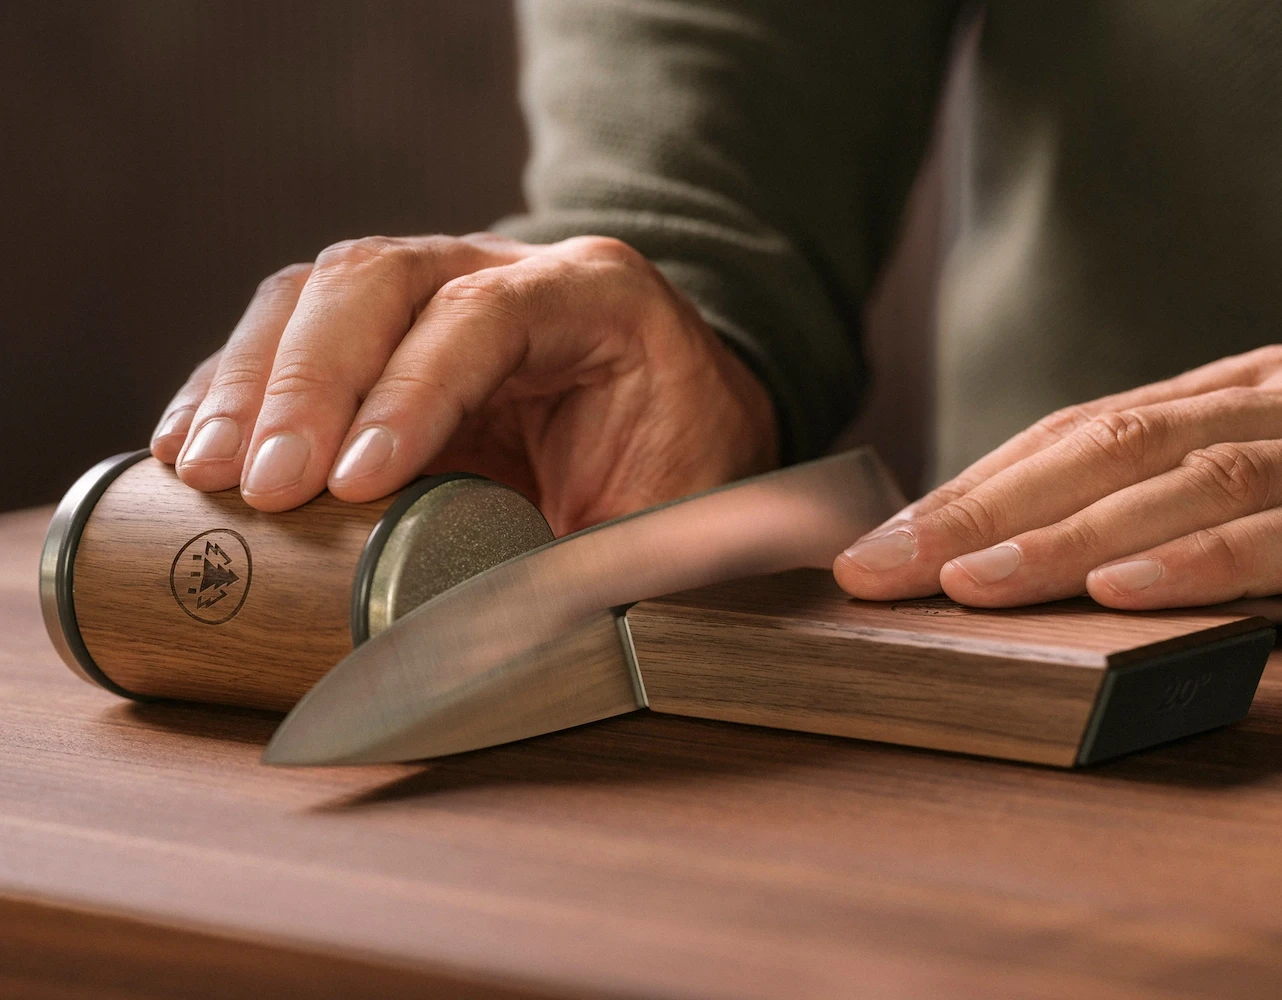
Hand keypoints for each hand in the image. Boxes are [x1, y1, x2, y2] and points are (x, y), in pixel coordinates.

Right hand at [150, 233, 776, 533]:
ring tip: (209, 470)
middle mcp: (505, 270)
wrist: (684, 420)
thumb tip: (504, 656)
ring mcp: (437, 288)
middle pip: (377, 279)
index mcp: (595, 297)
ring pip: (317, 293)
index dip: (411, 394)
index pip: (482, 318)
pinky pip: (290, 331)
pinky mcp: (383, 333)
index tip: (353, 481)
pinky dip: (234, 384)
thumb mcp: (668, 516)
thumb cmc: (682, 466)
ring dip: (251, 380)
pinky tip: (196, 446)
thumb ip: (600, 567)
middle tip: (266, 482)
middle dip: (307, 382)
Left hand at [835, 347, 1281, 608]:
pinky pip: (1277, 533)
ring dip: (1064, 538)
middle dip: (982, 514)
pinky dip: (1196, 561)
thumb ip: (1151, 491)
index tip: (879, 547)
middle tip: (884, 570)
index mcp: (1215, 399)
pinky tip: (1115, 591)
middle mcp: (1254, 406)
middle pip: (1102, 449)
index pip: (1069, 438)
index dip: (970, 492)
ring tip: (968, 585)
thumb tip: (999, 554)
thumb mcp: (1238, 462)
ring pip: (1178, 481)